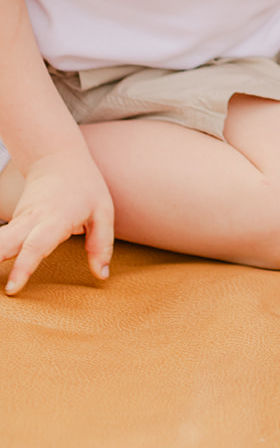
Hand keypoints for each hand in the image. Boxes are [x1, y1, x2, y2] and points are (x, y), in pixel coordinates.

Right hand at [0, 147, 113, 295]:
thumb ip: (101, 245)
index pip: (36, 246)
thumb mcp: (102, 212)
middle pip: (5, 243)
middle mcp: (31, 220)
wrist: (56, 158)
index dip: (23, 267)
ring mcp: (19, 220)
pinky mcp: (13, 223)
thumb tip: (102, 276)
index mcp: (55, 219)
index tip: (11, 289)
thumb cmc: (84, 185)